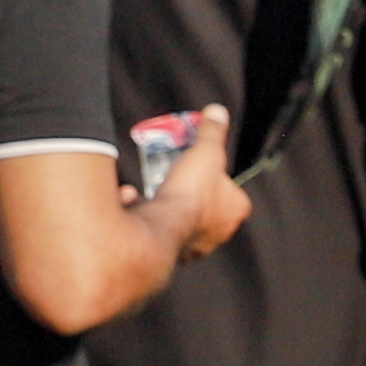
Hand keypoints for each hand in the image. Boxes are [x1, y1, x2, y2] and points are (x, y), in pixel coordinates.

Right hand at [152, 106, 252, 258]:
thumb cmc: (191, 191)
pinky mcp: (166, 254)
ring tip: (149, 187)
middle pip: (203, 207)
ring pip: (177, 220)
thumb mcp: (205, 151)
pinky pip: (154, 230)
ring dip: (161, 202)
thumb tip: (218, 111)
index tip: (201, 166)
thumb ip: (211, 132)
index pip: (231, 193)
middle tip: (172, 175)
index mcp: (235, 212)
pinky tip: (130, 200)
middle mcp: (218, 234)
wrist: (160, 227)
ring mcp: (193, 247)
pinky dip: (142, 214)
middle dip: (185, 191)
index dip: (216, 177)